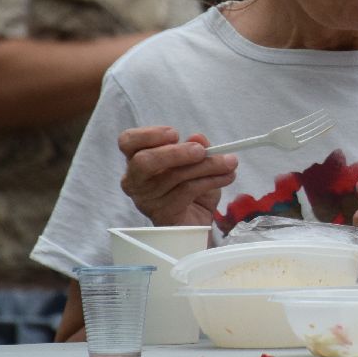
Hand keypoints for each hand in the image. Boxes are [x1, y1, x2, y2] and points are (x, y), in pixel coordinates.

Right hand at [118, 126, 237, 226]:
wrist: (196, 222)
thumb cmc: (190, 188)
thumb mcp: (196, 162)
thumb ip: (195, 147)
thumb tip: (198, 138)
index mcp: (138, 160)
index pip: (128, 141)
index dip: (149, 135)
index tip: (175, 134)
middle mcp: (135, 180)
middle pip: (143, 161)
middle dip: (176, 153)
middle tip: (201, 151)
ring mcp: (146, 200)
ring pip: (174, 176)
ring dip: (207, 166)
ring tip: (229, 163)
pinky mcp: (162, 214)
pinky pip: (187, 192)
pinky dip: (211, 181)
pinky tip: (227, 177)